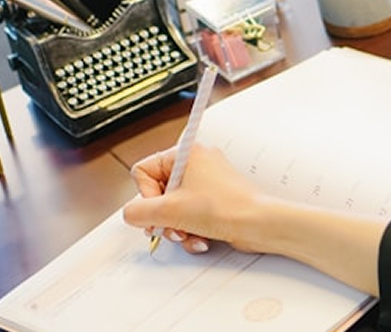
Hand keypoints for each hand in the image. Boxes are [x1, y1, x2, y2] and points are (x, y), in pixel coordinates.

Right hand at [122, 144, 262, 253]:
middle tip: (172, 226)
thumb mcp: (170, 210)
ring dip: (176, 227)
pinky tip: (200, 238)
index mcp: (185, 153)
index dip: (146, 195)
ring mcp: (206, 181)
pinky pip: (189, 214)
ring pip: (173, 207)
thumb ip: (139, 212)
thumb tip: (130, 213)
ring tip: (189, 234)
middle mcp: (196, 163)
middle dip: (163, 216)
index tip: (159, 208)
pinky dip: (191, 229)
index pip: (143, 171)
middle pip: (158, 192)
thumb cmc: (226, 207)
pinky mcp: (214, 199)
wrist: (260, 223)